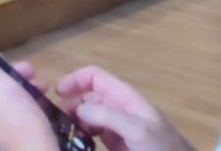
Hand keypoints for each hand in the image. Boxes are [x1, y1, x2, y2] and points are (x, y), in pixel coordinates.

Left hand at [0, 41, 60, 150]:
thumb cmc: (23, 120)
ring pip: (1, 93)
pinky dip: (23, 99)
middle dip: (10, 72)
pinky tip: (40, 100)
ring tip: (42, 86)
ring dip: (20, 84)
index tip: (12, 61)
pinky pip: (10, 107)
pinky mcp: (4, 129)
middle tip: (33, 71)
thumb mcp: (4, 86)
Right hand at [55, 66, 192, 150]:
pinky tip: (75, 142)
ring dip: (73, 121)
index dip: (75, 79)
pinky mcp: (114, 144)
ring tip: (64, 133)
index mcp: (125, 98)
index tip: (58, 94)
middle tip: (58, 121)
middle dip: (70, 103)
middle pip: (86, 96)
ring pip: (86, 116)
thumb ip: (108, 116)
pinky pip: (90, 134)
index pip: (95, 77)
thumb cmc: (162, 149)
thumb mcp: (138, 130)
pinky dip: (79, 135)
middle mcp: (118, 109)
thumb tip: (77, 107)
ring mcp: (115, 128)